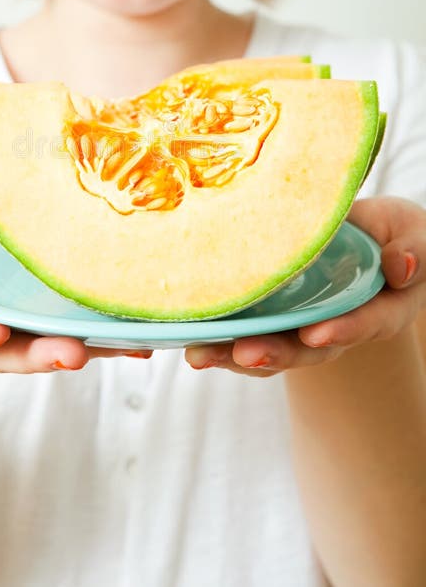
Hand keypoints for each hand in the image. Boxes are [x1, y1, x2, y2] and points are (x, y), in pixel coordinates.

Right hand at [0, 207, 145, 372]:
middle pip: (5, 350)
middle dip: (38, 355)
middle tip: (72, 356)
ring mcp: (6, 320)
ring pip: (46, 339)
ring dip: (88, 346)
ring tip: (129, 346)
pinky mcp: (34, 307)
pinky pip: (70, 320)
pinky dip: (106, 330)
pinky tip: (143, 331)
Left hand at [185, 196, 425, 376]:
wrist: (365, 236)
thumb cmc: (393, 235)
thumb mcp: (413, 235)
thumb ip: (413, 250)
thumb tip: (401, 265)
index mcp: (379, 309)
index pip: (364, 324)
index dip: (343, 330)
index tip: (316, 332)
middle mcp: (337, 325)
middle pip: (306, 349)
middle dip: (274, 354)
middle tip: (245, 354)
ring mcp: (302, 323)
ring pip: (269, 346)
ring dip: (233, 353)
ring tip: (199, 355)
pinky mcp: (273, 314)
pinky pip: (247, 329)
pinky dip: (218, 335)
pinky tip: (187, 334)